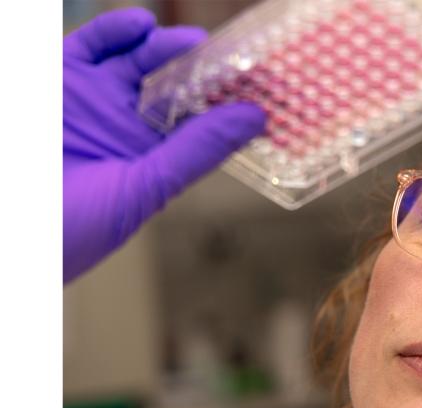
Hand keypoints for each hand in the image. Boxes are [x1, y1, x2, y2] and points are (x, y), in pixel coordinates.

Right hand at [63, 7, 266, 282]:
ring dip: (163, 47)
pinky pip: (91, 47)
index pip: (197, 123)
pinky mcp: (59, 79)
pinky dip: (116, 32)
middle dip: (201, 71)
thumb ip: (196, 151)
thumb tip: (255, 119)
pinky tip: (142, 26)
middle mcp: (124, 126)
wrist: (11, 232)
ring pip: (136, 61)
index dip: (226, 104)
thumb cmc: (72, 228)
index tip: (261, 87)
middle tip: (232, 59)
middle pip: (171, 86)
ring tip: (194, 43)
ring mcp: (92, 100)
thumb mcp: (145, 188)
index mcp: (150, 158)